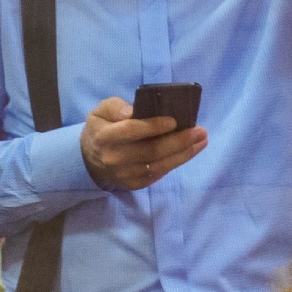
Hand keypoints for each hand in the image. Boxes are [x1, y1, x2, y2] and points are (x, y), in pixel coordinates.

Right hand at [80, 96, 207, 190]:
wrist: (89, 160)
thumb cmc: (101, 128)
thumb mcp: (101, 110)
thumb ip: (116, 107)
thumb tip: (133, 111)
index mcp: (105, 137)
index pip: (132, 131)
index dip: (154, 126)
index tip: (174, 120)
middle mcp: (115, 158)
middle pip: (151, 151)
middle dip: (180, 141)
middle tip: (200, 131)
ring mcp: (125, 174)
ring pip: (159, 165)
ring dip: (184, 154)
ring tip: (202, 141)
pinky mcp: (133, 184)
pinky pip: (158, 174)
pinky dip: (175, 163)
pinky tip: (189, 152)